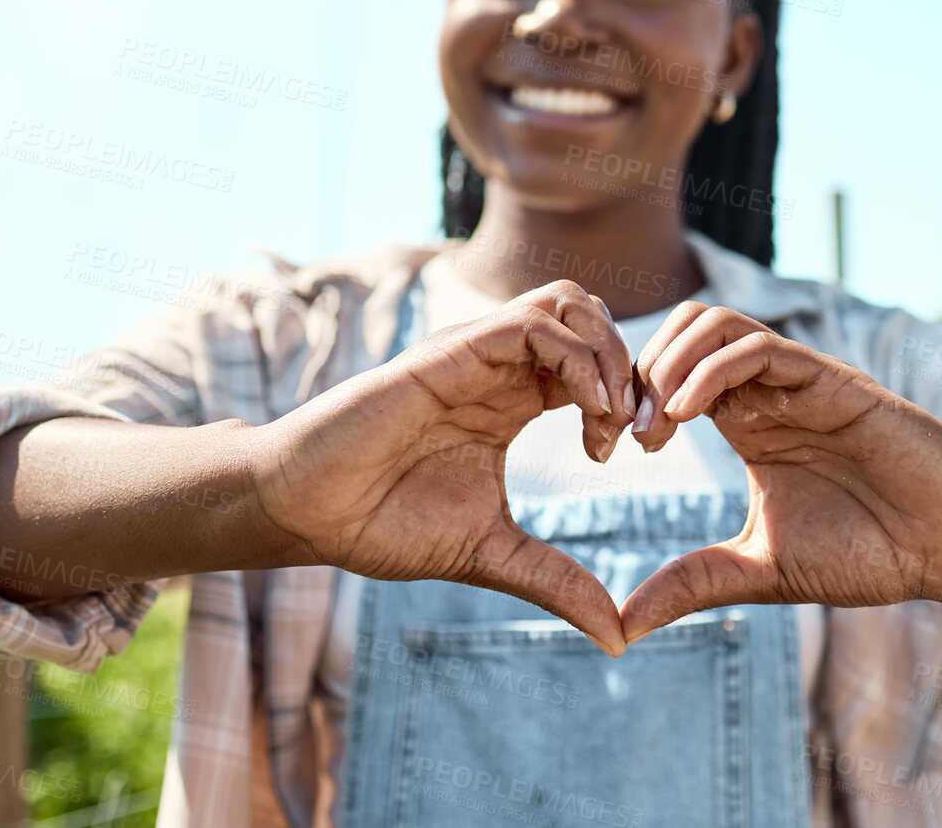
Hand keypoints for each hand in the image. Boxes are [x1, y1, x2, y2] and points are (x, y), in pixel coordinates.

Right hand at [249, 281, 636, 654]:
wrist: (307, 512)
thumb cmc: (382, 524)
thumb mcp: (492, 556)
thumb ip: (556, 581)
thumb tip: (617, 636)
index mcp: (512, 402)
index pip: (594, 362)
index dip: (628, 396)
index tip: (629, 453)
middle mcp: (499, 368)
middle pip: (592, 318)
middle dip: (630, 365)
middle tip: (633, 430)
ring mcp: (476, 354)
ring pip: (569, 304)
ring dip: (607, 352)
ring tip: (609, 416)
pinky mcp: (451, 352)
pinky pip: (531, 323)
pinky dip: (575, 357)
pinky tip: (585, 411)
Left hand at [619, 302, 941, 642]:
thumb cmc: (870, 553)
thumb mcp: (760, 570)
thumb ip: (692, 584)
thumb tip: (620, 625)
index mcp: (747, 422)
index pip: (668, 372)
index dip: (629, 399)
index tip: (610, 451)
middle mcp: (768, 391)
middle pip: (682, 330)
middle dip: (639, 370)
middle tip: (626, 431)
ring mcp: (798, 381)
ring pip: (714, 323)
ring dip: (669, 361)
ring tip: (656, 421)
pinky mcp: (831, 382)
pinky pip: (760, 347)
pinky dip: (711, 369)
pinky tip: (688, 413)